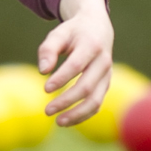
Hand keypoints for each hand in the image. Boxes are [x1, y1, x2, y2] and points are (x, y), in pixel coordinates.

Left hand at [40, 0, 113, 123]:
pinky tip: (67, 120)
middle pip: (86, 87)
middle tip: (47, 110)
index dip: (61, 78)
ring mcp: (107, 75)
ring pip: (96, 100)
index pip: (77, 65)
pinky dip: (83, 115)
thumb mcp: (59, 33)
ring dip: (77, 114)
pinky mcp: (106, 85)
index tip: (45, 89)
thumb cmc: (73, 32)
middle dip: (66, 100)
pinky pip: (97, 104)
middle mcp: (103, 62)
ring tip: (58, 122)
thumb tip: (42, 71)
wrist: (98, 28)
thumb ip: (48, 50)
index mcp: (91, 45)